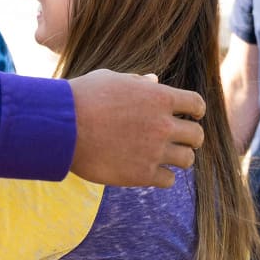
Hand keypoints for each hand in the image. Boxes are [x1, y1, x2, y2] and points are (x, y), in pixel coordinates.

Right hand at [67, 70, 205, 187]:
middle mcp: (163, 124)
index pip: (196, 104)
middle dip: (190, 137)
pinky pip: (168, 180)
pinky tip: (148, 170)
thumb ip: (138, 82)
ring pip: (187, 160)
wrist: (62, 127)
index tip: (190, 115)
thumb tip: (154, 80)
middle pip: (197, 136)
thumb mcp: (112, 79)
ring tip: (163, 156)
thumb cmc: (83, 97)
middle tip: (178, 139)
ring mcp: (154, 151)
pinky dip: (162, 176)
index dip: (195, 110)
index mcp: (159, 97)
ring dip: (178, 157)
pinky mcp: (142, 174)